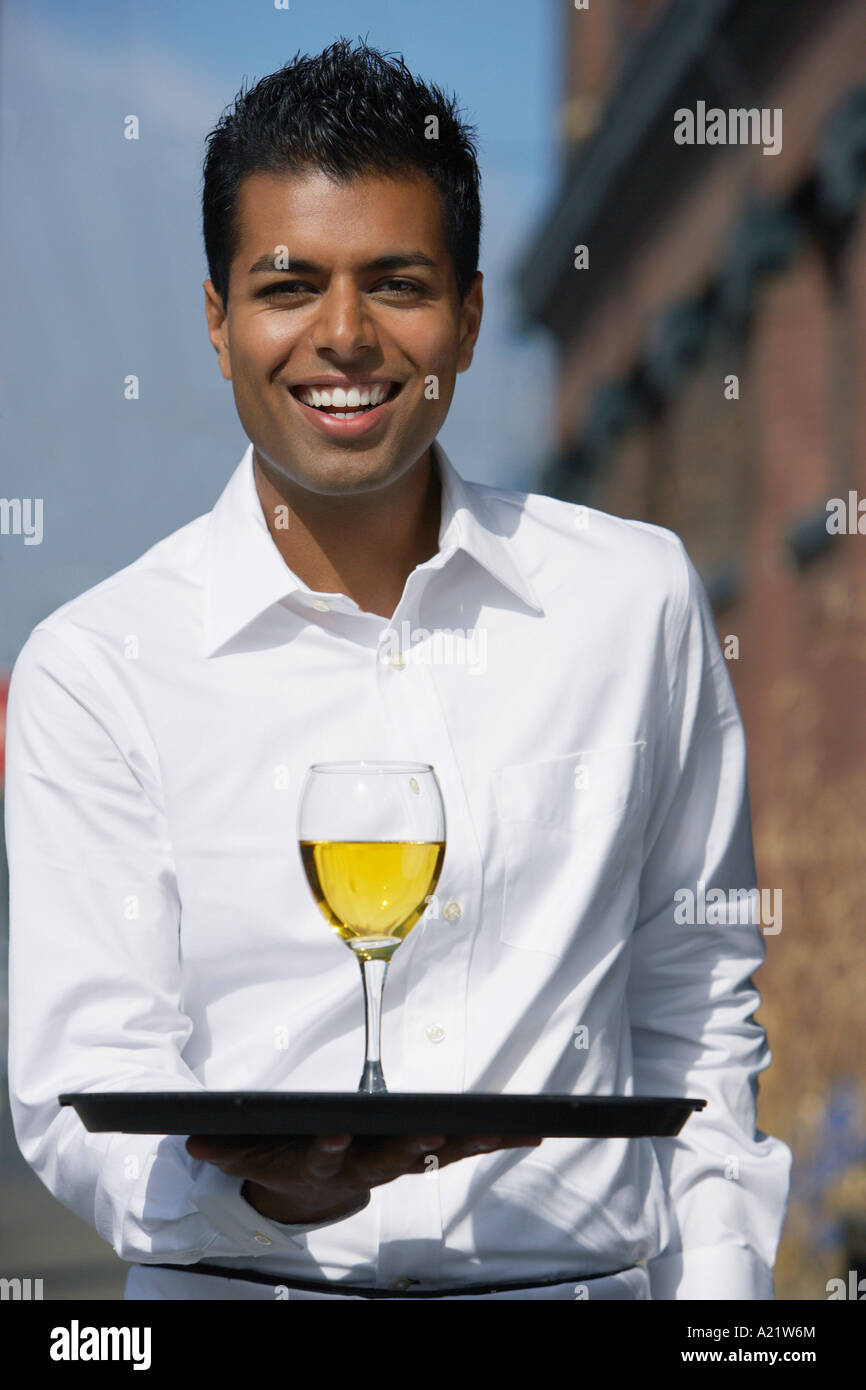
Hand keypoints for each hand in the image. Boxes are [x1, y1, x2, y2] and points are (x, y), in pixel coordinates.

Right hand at [185, 1132, 543, 1225]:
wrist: (305, 1187)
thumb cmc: (278, 1155)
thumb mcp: (245, 1154)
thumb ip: (225, 1147)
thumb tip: (194, 1141)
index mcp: (318, 1162)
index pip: (322, 1156)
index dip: (328, 1147)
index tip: (335, 1134)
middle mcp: (363, 1166)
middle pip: (390, 1158)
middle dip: (413, 1147)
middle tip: (435, 1135)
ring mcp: (396, 1161)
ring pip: (436, 1153)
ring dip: (468, 1142)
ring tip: (504, 1130)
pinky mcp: (422, 1153)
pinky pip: (461, 1146)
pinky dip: (493, 1140)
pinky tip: (529, 1133)